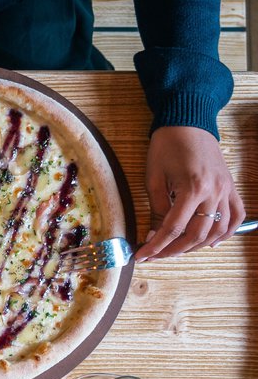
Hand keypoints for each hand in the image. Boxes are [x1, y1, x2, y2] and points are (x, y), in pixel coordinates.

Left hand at [137, 126, 243, 260]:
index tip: (142, 255)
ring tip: (177, 250)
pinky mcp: (231, 186)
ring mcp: (226, 190)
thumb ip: (157, 208)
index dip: (156, 246)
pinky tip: (210, 242)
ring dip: (197, 245)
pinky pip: (236, 214)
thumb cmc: (167, 146)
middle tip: (156, 254)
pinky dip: (227, 232)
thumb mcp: (154, 178)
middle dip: (174, 250)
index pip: (173, 228)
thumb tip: (154, 235)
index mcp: (192, 188)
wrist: (188, 122)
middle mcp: (214, 192)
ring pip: (218, 229)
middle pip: (197, 234)